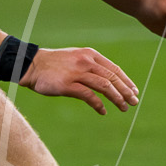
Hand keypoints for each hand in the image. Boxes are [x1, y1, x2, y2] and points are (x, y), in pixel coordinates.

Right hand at [21, 46, 139, 114]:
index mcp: (90, 55)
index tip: (134, 91)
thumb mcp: (76, 58)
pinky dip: (99, 104)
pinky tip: (103, 111)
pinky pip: (89, 96)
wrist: (32, 64)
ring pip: (104, 86)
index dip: (126, 81)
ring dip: (117, 98)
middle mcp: (86, 62)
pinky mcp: (68, 85)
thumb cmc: (54, 64)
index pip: (114, 69)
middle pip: (112, 78)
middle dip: (126, 91)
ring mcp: (77, 73)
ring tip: (124, 107)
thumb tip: (107, 79)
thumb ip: (91, 66)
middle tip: (134, 102)